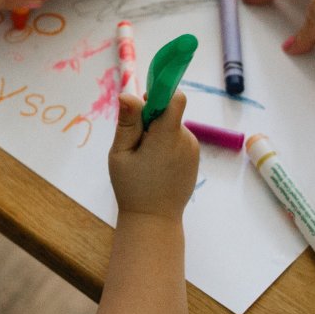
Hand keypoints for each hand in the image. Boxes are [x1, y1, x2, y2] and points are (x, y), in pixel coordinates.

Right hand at [109, 93, 198, 220]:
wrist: (154, 220)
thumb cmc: (132, 188)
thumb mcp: (120, 154)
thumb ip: (127, 123)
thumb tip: (128, 94)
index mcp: (167, 137)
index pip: (175, 99)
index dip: (160, 94)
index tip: (144, 103)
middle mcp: (186, 140)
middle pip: (170, 113)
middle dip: (152, 119)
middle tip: (135, 142)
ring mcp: (192, 150)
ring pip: (173, 126)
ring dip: (158, 133)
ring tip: (144, 158)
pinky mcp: (194, 158)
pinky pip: (178, 140)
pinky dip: (166, 144)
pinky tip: (155, 165)